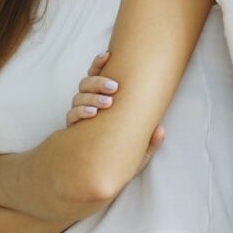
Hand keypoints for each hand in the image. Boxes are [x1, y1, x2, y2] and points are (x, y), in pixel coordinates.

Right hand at [65, 51, 164, 174]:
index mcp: (101, 99)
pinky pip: (72, 116)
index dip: (99, 63)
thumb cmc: (117, 156)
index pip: (96, 75)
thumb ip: (148, 142)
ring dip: (92, 96)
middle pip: (86, 83)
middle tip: (115, 88)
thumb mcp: (136, 151)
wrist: (95, 177)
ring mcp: (78, 116)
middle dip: (100, 82)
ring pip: (78, 96)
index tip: (108, 55)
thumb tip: (161, 130)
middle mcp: (88, 104)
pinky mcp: (71, 130)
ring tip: (106, 103)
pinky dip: (81, 112)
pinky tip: (92, 114)